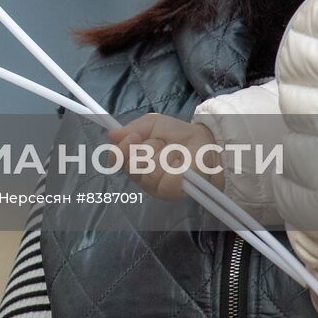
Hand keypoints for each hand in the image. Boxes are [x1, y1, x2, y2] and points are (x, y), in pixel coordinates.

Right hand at [107, 113, 222, 199]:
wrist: (205, 141)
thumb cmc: (177, 134)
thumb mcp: (153, 124)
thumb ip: (133, 128)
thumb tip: (112, 134)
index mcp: (134, 160)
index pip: (116, 159)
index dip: (123, 147)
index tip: (136, 135)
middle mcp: (142, 177)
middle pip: (133, 166)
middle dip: (150, 149)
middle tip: (163, 143)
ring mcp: (158, 188)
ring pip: (151, 173)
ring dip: (165, 156)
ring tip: (176, 152)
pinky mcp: (176, 193)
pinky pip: (168, 183)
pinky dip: (176, 169)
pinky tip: (182, 163)